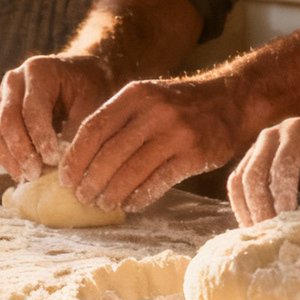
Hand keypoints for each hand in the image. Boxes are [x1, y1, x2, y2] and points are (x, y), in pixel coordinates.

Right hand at [0, 54, 118, 181]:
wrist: (78, 74)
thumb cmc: (88, 87)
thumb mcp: (91, 102)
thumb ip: (78, 128)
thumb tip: (63, 162)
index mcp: (38, 71)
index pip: (32, 109)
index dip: (40, 138)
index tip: (53, 161)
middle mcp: (13, 80)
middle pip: (7, 119)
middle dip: (20, 150)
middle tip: (35, 174)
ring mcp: (2, 94)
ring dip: (8, 156)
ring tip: (26, 176)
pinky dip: (2, 155)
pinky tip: (19, 171)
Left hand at [60, 74, 248, 213]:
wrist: (233, 100)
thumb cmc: (181, 105)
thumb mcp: (148, 98)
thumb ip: (118, 120)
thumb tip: (82, 158)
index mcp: (135, 95)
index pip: (94, 128)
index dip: (76, 158)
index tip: (65, 178)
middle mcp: (154, 111)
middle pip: (109, 153)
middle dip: (91, 180)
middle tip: (81, 197)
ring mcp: (176, 133)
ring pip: (132, 171)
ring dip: (112, 193)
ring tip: (103, 204)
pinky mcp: (194, 154)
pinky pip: (158, 182)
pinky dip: (140, 197)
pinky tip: (130, 205)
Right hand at [228, 114, 299, 225]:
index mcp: (296, 132)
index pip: (282, 166)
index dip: (283, 196)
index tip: (290, 223)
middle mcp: (270, 136)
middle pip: (253, 174)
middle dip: (260, 208)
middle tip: (272, 234)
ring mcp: (257, 147)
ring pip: (239, 181)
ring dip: (247, 210)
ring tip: (261, 234)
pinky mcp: (250, 160)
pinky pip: (236, 185)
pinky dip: (242, 207)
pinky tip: (255, 226)